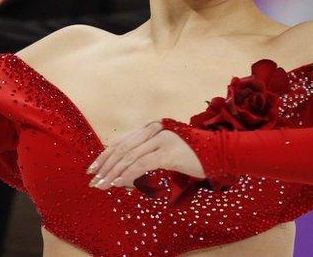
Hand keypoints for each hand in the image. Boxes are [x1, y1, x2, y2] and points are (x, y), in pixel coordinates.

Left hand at [86, 121, 204, 189]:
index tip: (93, 169)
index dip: (105, 155)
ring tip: (102, 185)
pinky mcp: (168, 152)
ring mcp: (161, 139)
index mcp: (150, 127)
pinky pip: (142, 164)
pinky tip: (118, 184)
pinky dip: (127, 174)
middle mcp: (154, 129)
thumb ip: (146, 156)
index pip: (121, 141)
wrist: (219, 153)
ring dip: (113, 173)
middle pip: (122, 148)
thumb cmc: (192, 156)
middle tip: (93, 181)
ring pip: (129, 157)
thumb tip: (122, 175)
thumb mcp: (166, 152)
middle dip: (105, 166)